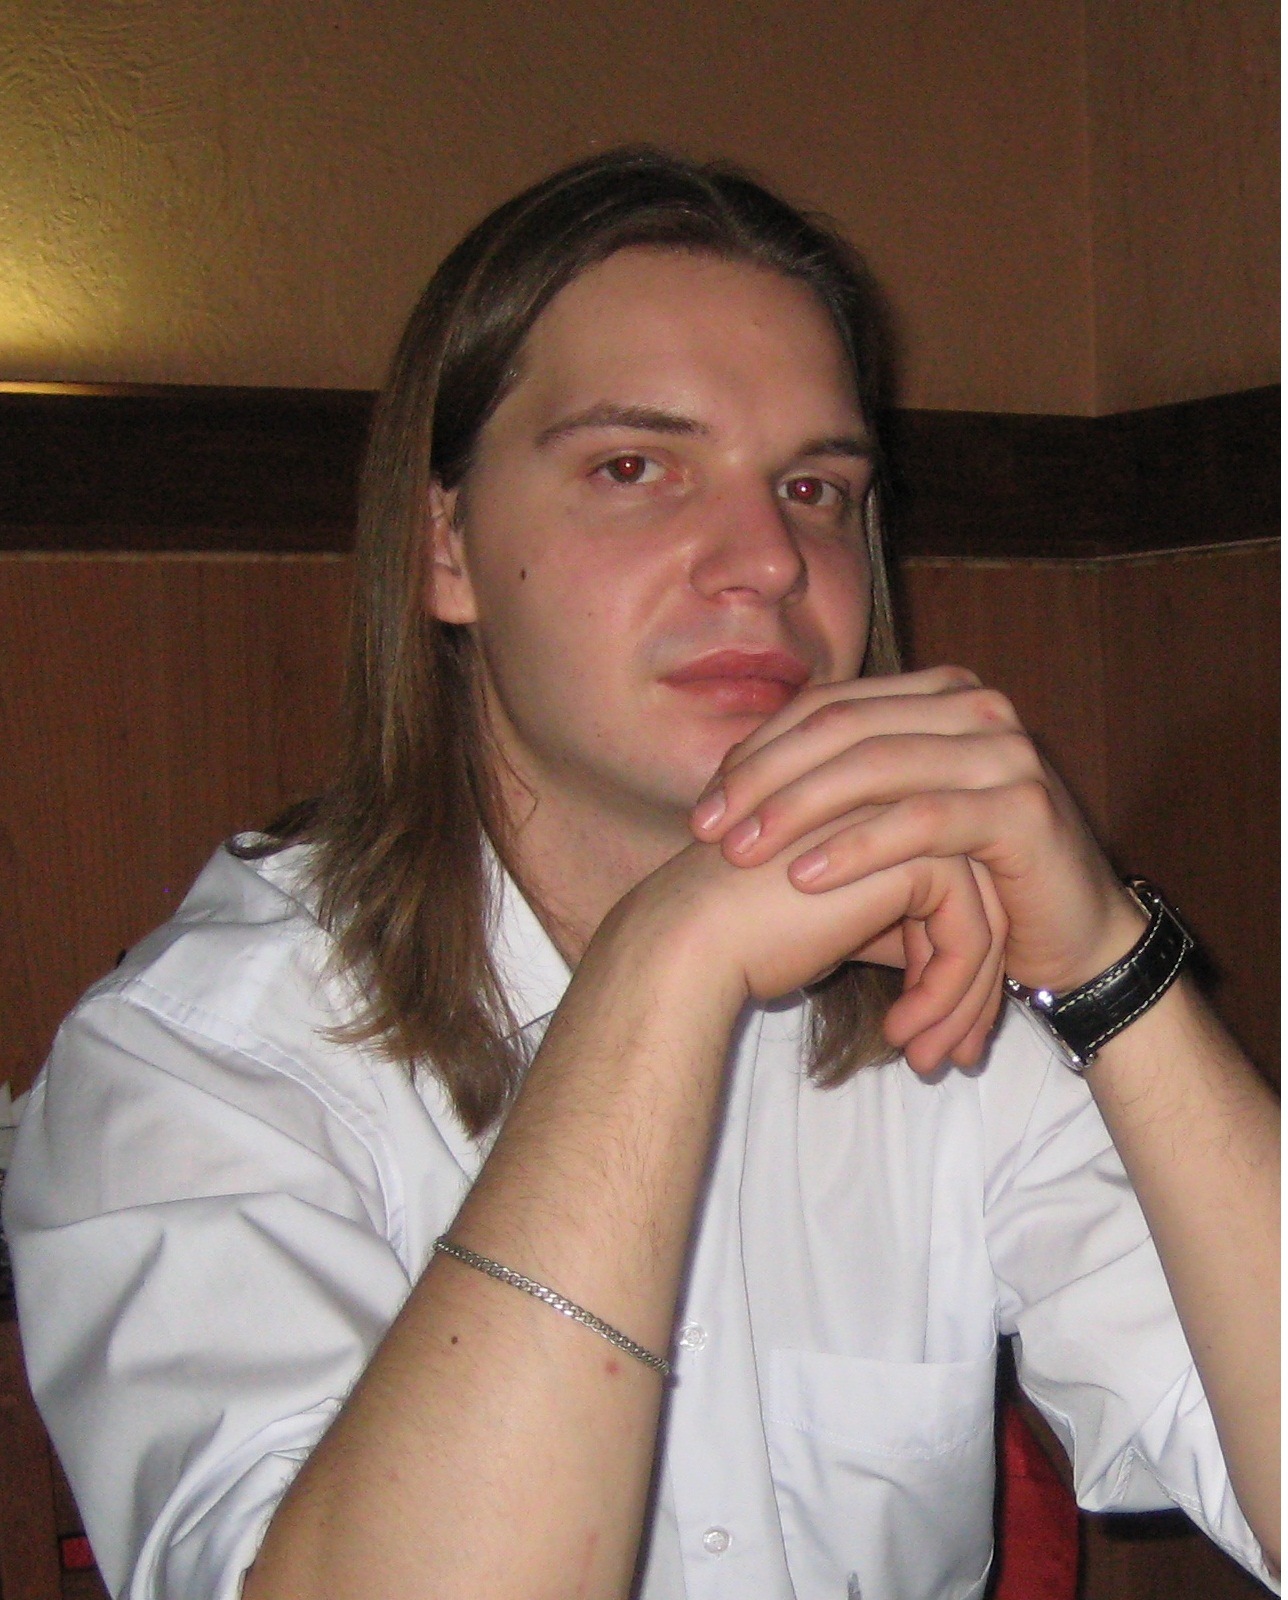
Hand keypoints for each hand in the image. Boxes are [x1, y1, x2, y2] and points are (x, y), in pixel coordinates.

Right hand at [623, 823, 1006, 1073]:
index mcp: (878, 809)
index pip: (953, 883)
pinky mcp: (916, 854)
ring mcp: (912, 820)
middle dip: (977, 987)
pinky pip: (969, 931)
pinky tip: (901, 1034)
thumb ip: (890, 924)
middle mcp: (902, 806)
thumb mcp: (832, 921)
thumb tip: (954, 967)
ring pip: (986, 916)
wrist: (691, 938)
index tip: (946, 1030)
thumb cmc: (743, 934)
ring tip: (931, 1060)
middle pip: (980, 897)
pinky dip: (949, 992)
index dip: (958, 960)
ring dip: (965, 1001)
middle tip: (958, 1055)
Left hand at [689, 666, 1144, 998]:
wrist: (1072, 933)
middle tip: (708, 829)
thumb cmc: (967, 880)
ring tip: (742, 852)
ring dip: (796, 810)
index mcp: (936, 694)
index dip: (757, 751)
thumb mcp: (889, 824)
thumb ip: (832, 789)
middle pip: (840, 727)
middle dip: (763, 779)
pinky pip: (920, 820)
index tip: (704, 806)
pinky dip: (855, 848)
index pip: (826, 706)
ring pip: (874, 766)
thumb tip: (729, 781)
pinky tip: (804, 876)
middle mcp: (972, 706)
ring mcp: (1002, 750)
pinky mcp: (1021, 806)